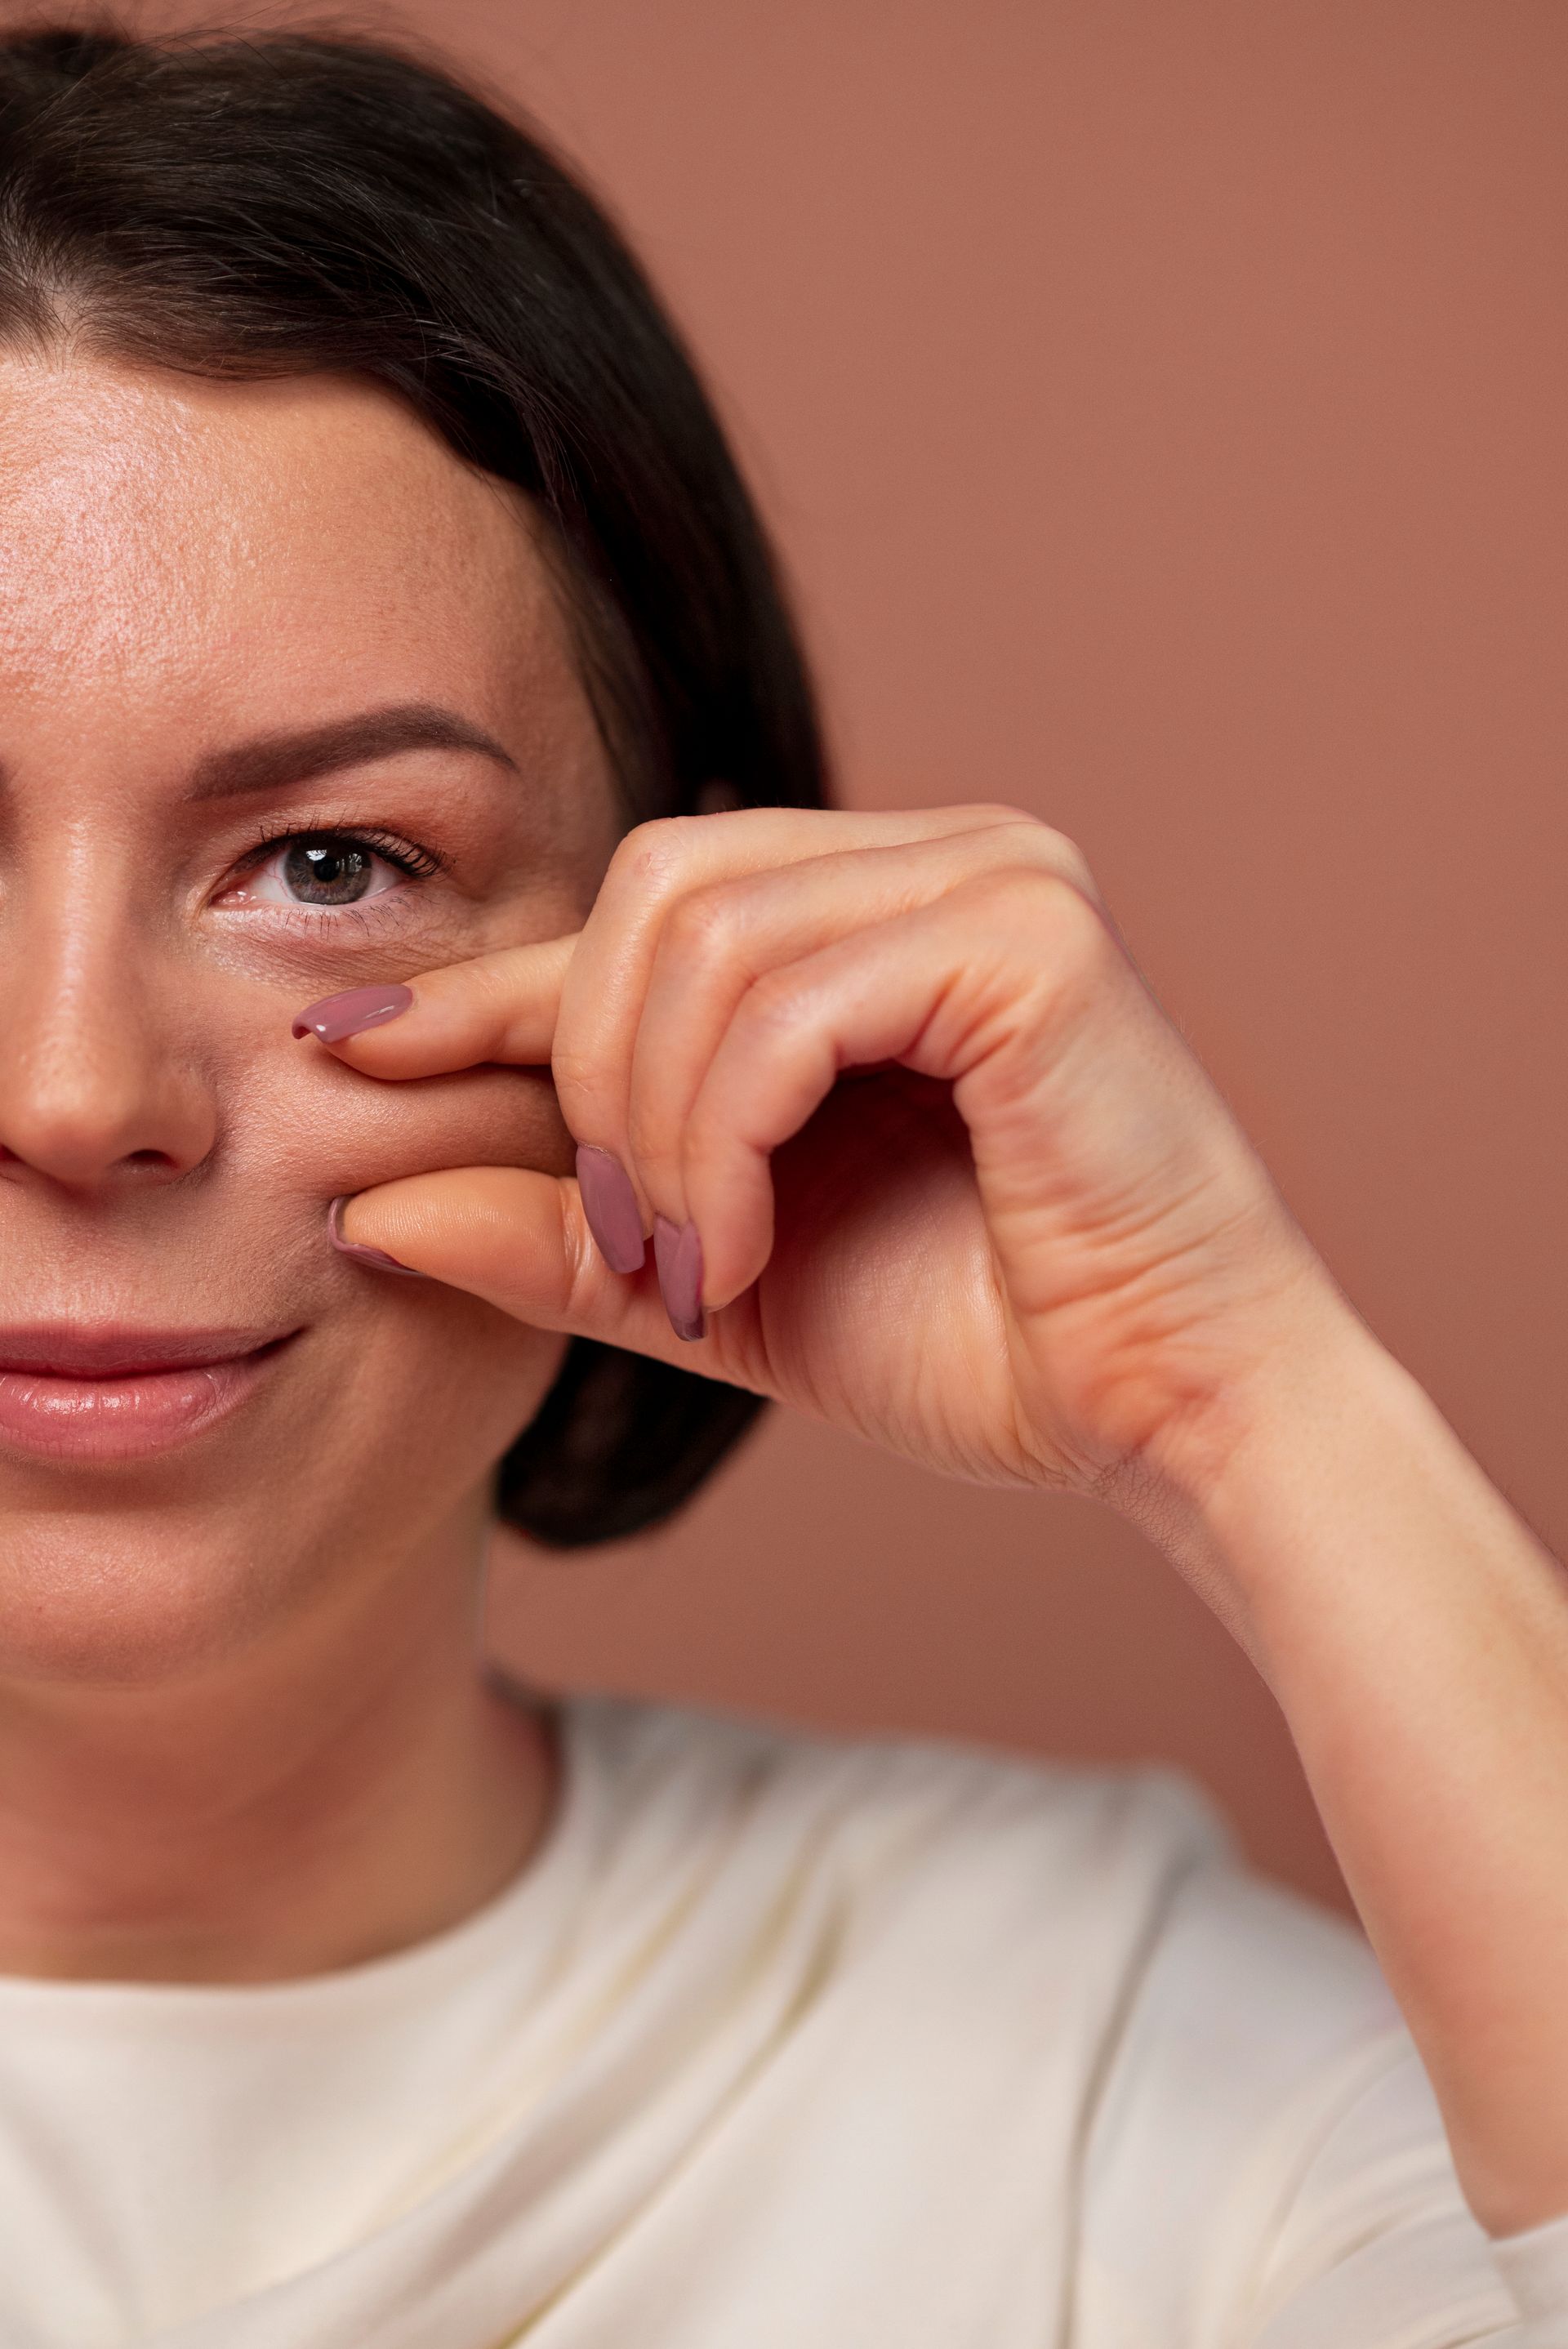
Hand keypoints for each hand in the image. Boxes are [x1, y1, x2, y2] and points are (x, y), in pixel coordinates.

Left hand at [306, 805, 1342, 1505]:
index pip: (639, 913)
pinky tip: (749, 1248)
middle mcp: (938, 859)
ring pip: (704, 938)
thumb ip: (564, 1241)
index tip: (344, 1050)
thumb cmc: (981, 1344)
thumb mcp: (721, 1284)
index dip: (486, 986)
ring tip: (700, 1269)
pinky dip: (727, 1136)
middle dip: (592, 1080)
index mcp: (874, 915)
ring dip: (657, 1130)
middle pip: (653, 887)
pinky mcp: (1033, 936)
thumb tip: (363, 1210)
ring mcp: (996, 877)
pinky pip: (790, 1001)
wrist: (1173, 1419)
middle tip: (629, 1247)